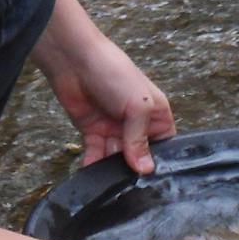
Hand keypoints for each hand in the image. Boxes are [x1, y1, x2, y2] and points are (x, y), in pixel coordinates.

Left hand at [44, 36, 174, 174]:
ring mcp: (114, 128)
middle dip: (131, 167)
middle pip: (138, 156)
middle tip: (125, 179)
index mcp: (156, 115)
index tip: (149, 176)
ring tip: (107, 178)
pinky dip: (93, 164)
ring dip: (110, 169)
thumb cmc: (114, 72)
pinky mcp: (93, 131)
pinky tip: (91, 171)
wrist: (75, 61)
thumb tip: (144, 169)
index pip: (163, 146)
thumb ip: (140, 139)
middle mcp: (136, 124)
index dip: (157, 161)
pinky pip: (95, 154)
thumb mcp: (138, 105)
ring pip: (115, 159)